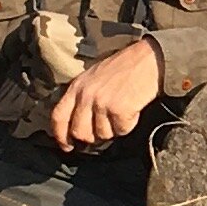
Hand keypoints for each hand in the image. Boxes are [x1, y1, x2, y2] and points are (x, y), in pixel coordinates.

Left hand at [50, 39, 164, 150]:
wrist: (148, 59)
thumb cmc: (124, 68)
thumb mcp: (93, 77)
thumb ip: (82, 98)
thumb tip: (77, 126)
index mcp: (77, 86)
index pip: (58, 116)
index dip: (60, 135)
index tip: (67, 146)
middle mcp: (86, 95)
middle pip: (79, 132)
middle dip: (91, 137)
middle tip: (103, 130)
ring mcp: (102, 103)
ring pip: (101, 134)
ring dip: (113, 129)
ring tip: (121, 112)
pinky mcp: (119, 109)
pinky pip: (120, 131)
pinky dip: (128, 125)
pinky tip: (131, 110)